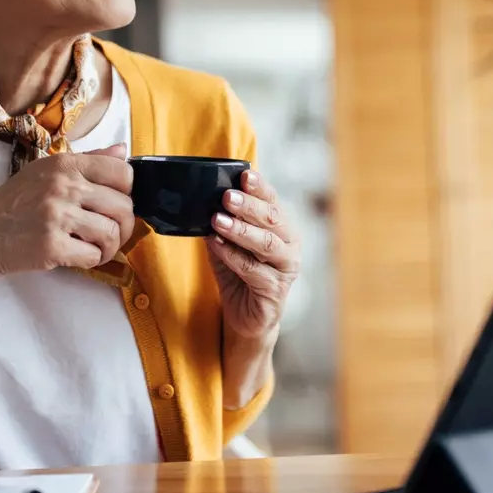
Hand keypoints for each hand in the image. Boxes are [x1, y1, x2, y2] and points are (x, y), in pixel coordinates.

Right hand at [0, 144, 134, 278]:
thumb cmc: (15, 202)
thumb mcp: (47, 171)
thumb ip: (88, 160)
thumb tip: (123, 150)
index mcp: (65, 164)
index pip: (122, 172)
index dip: (127, 192)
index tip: (116, 203)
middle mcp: (63, 186)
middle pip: (123, 207)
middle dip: (124, 226)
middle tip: (111, 234)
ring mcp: (57, 216)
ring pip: (112, 234)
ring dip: (110, 247)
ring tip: (97, 248)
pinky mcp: (51, 245)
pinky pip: (93, 256)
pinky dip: (92, 261)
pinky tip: (80, 256)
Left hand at [208, 170, 300, 339]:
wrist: (247, 317)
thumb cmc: (240, 274)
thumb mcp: (228, 244)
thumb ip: (222, 224)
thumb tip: (203, 202)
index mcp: (282, 227)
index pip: (272, 201)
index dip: (260, 187)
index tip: (244, 174)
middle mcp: (290, 245)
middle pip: (272, 219)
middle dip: (248, 206)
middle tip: (226, 196)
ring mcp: (286, 268)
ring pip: (266, 244)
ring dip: (240, 230)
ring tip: (217, 219)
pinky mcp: (276, 290)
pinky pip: (253, 269)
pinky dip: (233, 255)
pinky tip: (217, 244)